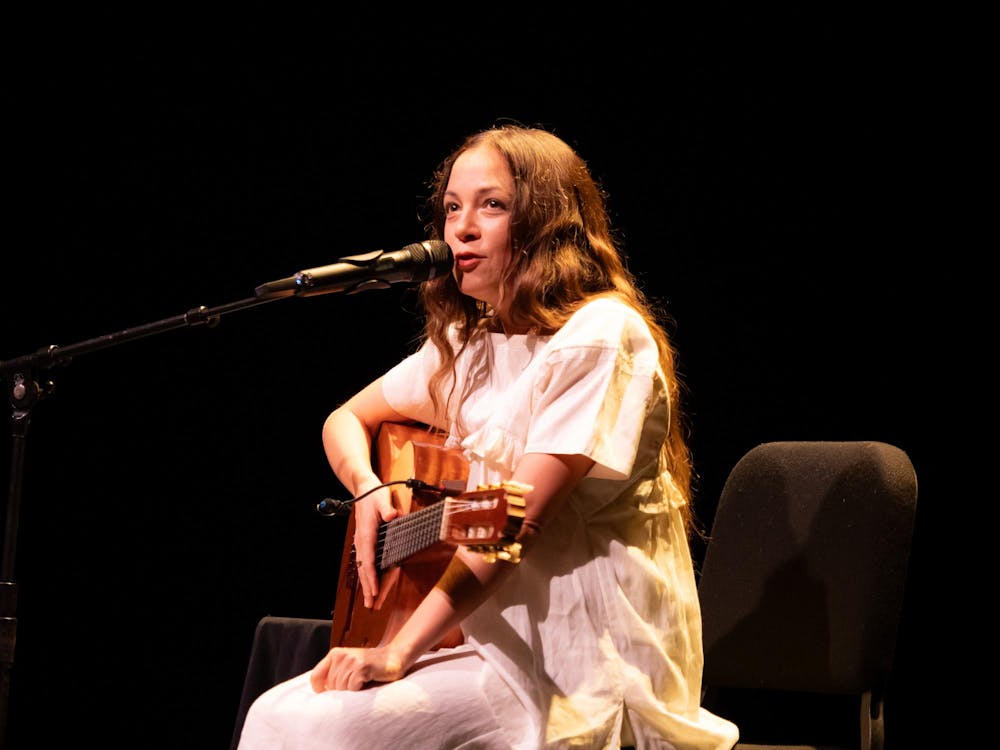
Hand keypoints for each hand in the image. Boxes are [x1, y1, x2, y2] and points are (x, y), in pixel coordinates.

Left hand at [310, 645, 408, 691]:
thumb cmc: (369, 667)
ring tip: (362, 682)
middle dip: (342, 691)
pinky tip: (367, 681)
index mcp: (334, 654)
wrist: (394, 657)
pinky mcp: (362, 667)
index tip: (331, 693)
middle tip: (355, 685)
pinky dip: (359, 690)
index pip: (315, 677)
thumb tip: (320, 692)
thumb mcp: (348, 666)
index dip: (320, 690)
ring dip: (352, 691)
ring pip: (341, 688)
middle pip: (330, 686)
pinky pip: (352, 688)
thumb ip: (334, 674)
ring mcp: (352, 660)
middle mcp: (341, 655)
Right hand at [352, 484, 399, 608]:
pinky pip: (365, 563)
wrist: (362, 489)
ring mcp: (362, 543)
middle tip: (371, 605)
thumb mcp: (382, 499)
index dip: (372, 577)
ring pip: (363, 568)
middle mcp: (362, 541)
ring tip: (369, 602)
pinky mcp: (364, 543)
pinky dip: (367, 577)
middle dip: (368, 588)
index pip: (369, 560)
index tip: (374, 591)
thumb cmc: (374, 495)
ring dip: (366, 586)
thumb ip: (386, 508)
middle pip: (364, 569)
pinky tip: (369, 586)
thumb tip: (392, 515)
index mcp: (367, 534)